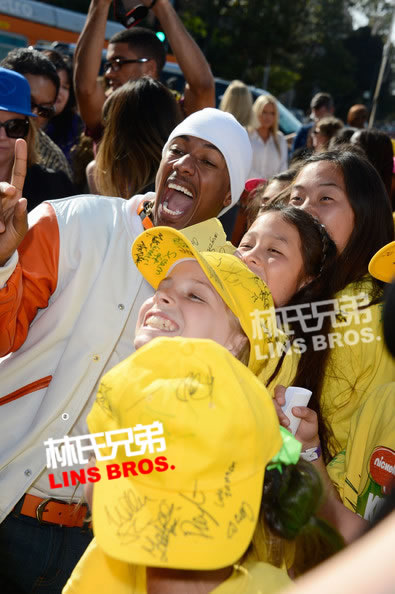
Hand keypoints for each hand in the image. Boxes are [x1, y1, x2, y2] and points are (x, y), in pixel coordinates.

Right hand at [0, 139, 27, 266]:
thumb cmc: (10, 241)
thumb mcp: (19, 230)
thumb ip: (21, 217)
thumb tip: (22, 198)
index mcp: (14, 198)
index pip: (18, 174)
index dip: (19, 158)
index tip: (19, 140)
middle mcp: (2, 197)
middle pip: (1, 184)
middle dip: (3, 187)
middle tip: (11, 192)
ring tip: (0, 229)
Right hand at [273, 385, 319, 448]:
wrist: (305, 442)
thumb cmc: (308, 427)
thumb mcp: (312, 418)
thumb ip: (307, 412)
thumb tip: (294, 409)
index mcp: (289, 399)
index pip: (280, 390)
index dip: (279, 393)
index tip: (282, 402)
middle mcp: (280, 405)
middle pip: (273, 402)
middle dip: (278, 411)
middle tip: (287, 422)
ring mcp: (275, 414)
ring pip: (270, 412)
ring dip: (277, 420)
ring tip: (288, 427)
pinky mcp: (272, 423)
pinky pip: (268, 422)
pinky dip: (276, 427)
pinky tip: (285, 432)